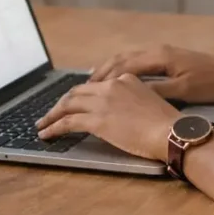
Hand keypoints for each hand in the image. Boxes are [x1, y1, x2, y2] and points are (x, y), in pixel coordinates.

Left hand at [36, 74, 181, 161]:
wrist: (171, 132)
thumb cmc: (167, 123)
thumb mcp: (150, 102)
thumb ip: (133, 100)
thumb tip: (121, 112)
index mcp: (126, 79)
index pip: (96, 85)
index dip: (81, 94)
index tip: (73, 102)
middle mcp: (111, 86)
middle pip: (77, 92)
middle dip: (61, 103)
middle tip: (52, 113)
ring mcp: (102, 102)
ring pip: (67, 104)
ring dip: (52, 115)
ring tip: (42, 124)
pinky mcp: (96, 120)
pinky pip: (67, 122)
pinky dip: (54, 127)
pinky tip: (47, 134)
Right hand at [90, 45, 213, 103]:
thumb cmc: (211, 82)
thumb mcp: (184, 90)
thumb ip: (157, 91)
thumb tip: (130, 94)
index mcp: (159, 57)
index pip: (124, 67)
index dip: (104, 80)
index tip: (87, 92)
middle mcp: (157, 50)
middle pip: (121, 59)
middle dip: (101, 73)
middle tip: (82, 89)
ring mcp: (161, 52)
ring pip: (127, 57)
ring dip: (109, 68)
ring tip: (92, 82)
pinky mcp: (167, 57)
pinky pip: (136, 59)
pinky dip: (121, 67)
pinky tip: (117, 77)